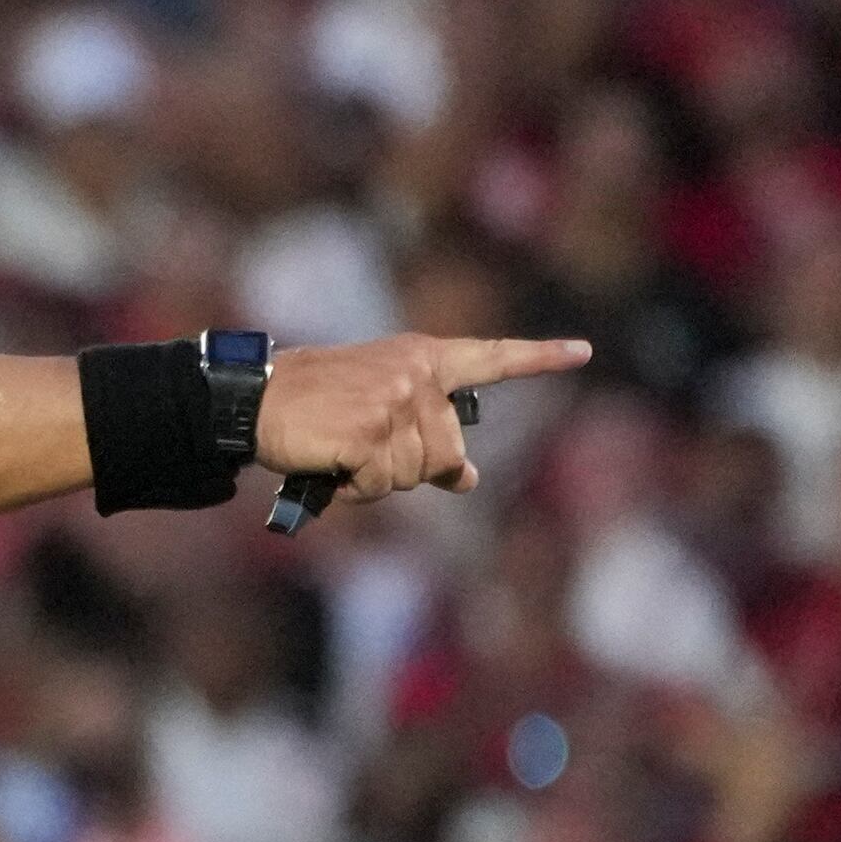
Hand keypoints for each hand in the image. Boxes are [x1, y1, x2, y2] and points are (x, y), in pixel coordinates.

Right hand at [254, 334, 594, 502]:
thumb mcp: (379, 412)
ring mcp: (394, 401)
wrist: (257, 399)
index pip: (491, 358)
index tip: (583, 352)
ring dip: (375, 480)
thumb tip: (469, 478)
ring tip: (341, 452)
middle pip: (447, 453)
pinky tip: (331, 464)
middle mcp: (416, 374)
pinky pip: (379, 486)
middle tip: (363, 450)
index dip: (539, 358)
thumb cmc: (316, 408)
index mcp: (423, 358)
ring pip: (413, 475)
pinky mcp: (368, 431)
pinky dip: (353, 489)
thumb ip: (427, 437)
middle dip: (409, 468)